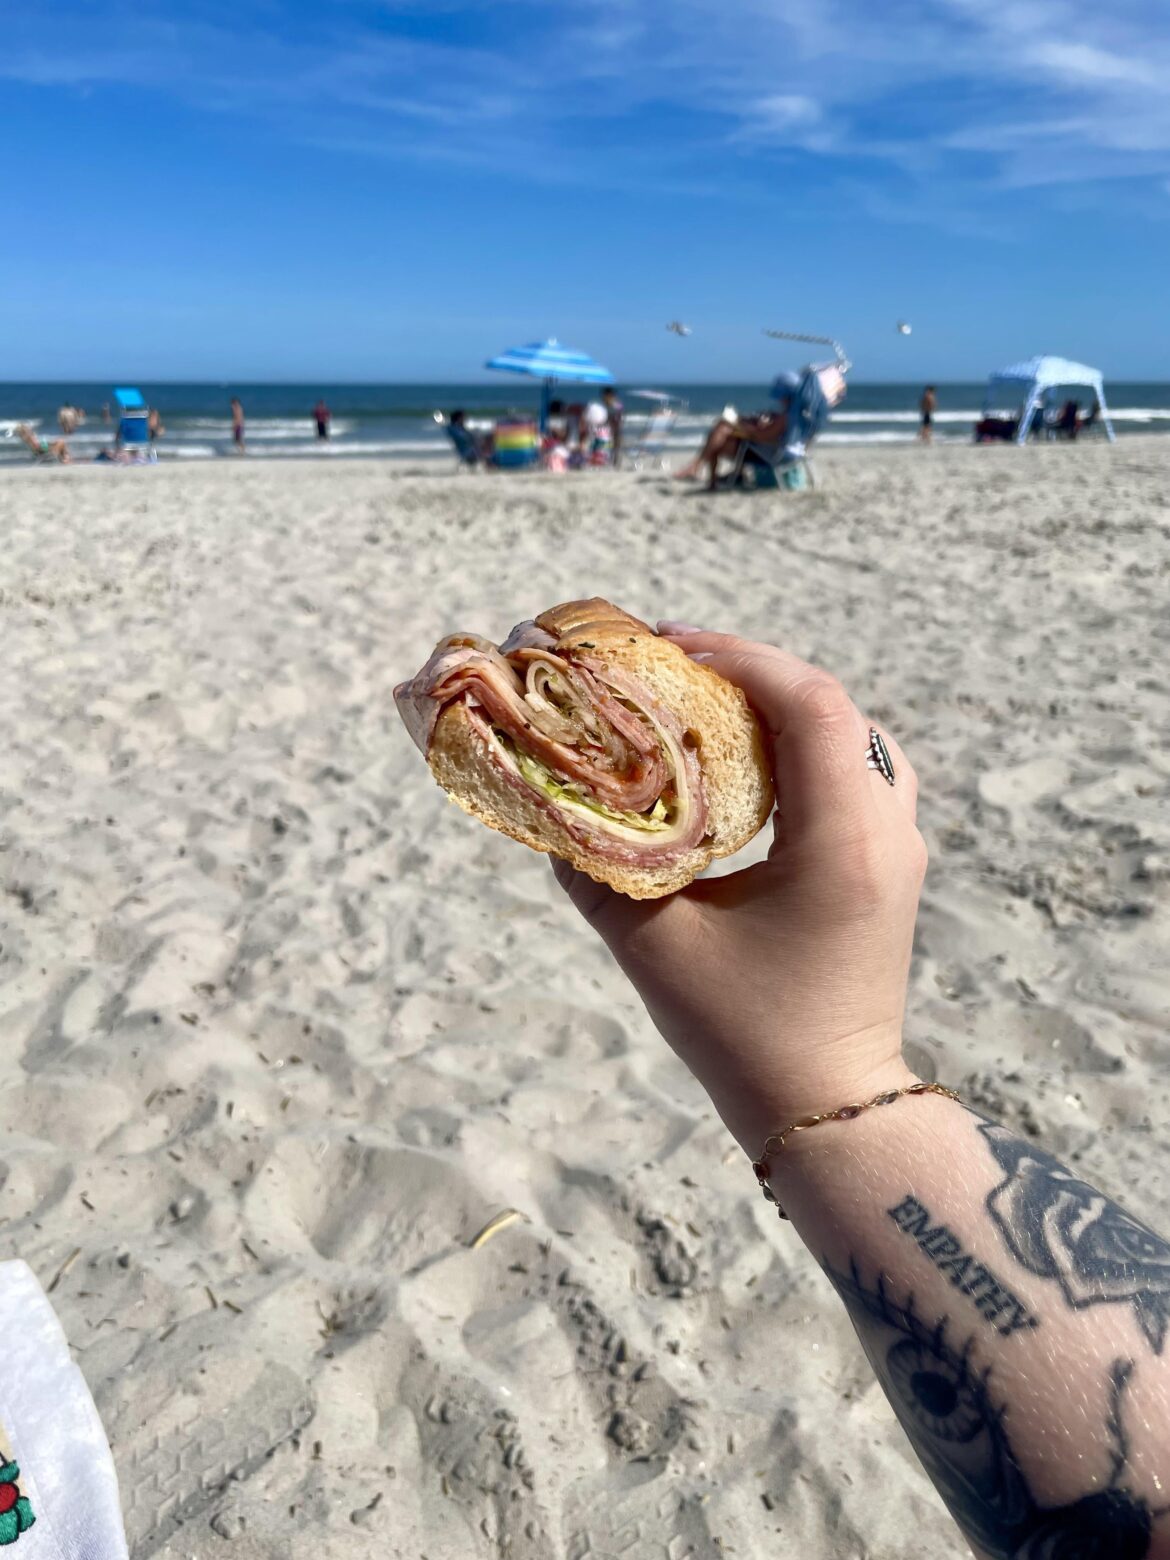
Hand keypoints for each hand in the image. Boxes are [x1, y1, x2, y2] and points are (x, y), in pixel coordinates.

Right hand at [553, 625, 926, 1156]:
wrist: (828, 1108)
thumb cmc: (744, 1036)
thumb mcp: (656, 950)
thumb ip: (598, 872)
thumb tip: (550, 807)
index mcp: (842, 844)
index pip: (812, 706)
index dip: (743, 658)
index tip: (671, 646)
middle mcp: (887, 833)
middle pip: (834, 709)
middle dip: (753, 672)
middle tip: (674, 665)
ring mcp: (899, 848)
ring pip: (855, 736)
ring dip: (784, 706)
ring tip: (710, 702)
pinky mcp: (891, 866)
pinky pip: (860, 772)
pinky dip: (808, 747)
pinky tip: (752, 761)